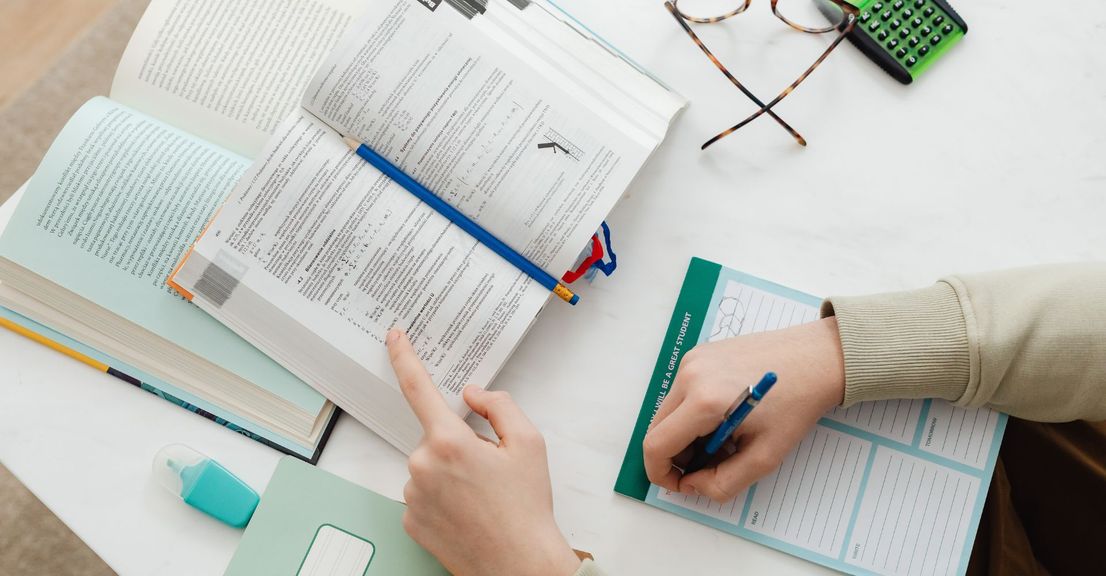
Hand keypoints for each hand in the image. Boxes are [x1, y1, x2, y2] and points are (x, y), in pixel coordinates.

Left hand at [387, 329, 580, 575]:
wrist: (519, 565)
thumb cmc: (527, 508)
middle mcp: (422, 466)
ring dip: (450, 472)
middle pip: (435, 436)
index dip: (404, 357)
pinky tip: (467, 511)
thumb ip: (499, 405)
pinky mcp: (409, 521)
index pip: (418, 387)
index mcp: (449, 442)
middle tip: (491, 470)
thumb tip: (472, 394)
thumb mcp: (529, 443)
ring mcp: (412, 496)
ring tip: (483, 497)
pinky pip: (422, 494)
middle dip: (460, 444)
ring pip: (428, 466)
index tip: (395, 337)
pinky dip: (442, 496)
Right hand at [643, 317, 845, 501]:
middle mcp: (690, 375)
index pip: (657, 445)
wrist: (816, 358)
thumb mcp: (765, 456)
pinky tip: (725, 416)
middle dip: (677, 455)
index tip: (681, 484)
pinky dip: (693, 413)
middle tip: (710, 464)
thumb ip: (723, 482)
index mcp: (704, 401)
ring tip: (724, 439)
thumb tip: (693, 484)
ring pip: (668, 411)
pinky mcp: (699, 354)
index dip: (662, 473)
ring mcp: (692, 360)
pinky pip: (681, 392)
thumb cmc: (797, 404)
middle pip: (658, 428)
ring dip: (686, 434)